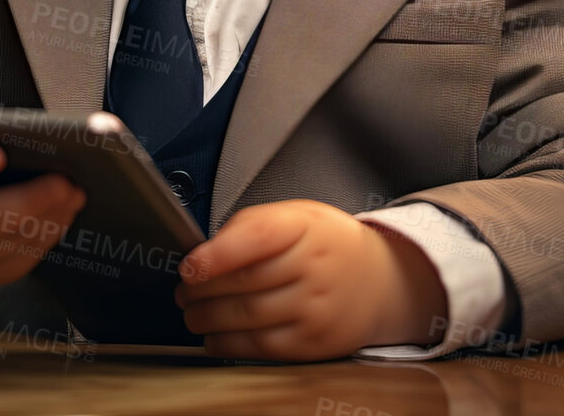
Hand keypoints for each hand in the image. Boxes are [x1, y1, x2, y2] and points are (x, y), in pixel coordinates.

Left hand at [173, 199, 448, 360]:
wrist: (381, 280)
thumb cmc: (327, 245)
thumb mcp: (297, 215)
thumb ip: (251, 226)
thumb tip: (204, 251)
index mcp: (305, 227)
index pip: (257, 236)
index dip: (216, 254)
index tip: (188, 267)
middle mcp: (314, 267)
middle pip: (245, 282)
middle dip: (201, 291)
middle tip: (182, 292)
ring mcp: (316, 307)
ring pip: (248, 317)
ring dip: (208, 319)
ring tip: (192, 314)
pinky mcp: (314, 342)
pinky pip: (262, 347)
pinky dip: (228, 344)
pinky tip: (214, 337)